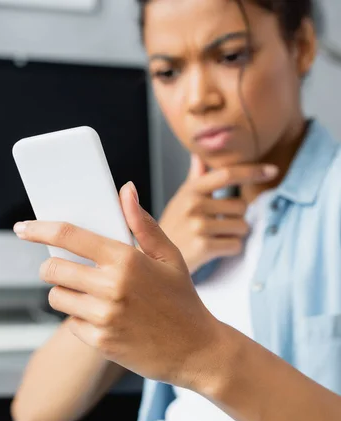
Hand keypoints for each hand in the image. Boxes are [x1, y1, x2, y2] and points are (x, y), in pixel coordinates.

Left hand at [13, 182, 221, 389]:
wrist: (196, 351)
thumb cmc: (183, 301)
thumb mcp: (170, 257)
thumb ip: (143, 223)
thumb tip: (125, 190)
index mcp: (126, 260)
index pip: (69, 236)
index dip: (40, 230)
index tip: (23, 228)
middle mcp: (111, 287)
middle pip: (52, 269)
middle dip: (53, 267)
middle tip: (68, 270)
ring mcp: (104, 317)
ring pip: (57, 297)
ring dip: (65, 293)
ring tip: (89, 295)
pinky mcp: (100, 342)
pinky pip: (71, 323)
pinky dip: (80, 318)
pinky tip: (104, 318)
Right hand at [159, 155, 278, 273]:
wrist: (153, 259)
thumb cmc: (173, 229)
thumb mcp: (180, 200)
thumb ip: (195, 179)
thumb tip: (199, 156)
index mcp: (191, 190)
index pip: (227, 174)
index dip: (252, 171)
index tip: (272, 170)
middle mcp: (194, 205)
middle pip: (241, 206)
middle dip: (237, 218)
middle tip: (218, 226)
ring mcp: (198, 226)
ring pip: (242, 227)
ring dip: (234, 235)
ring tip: (214, 238)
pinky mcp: (203, 247)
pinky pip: (236, 245)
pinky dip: (230, 249)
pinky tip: (214, 250)